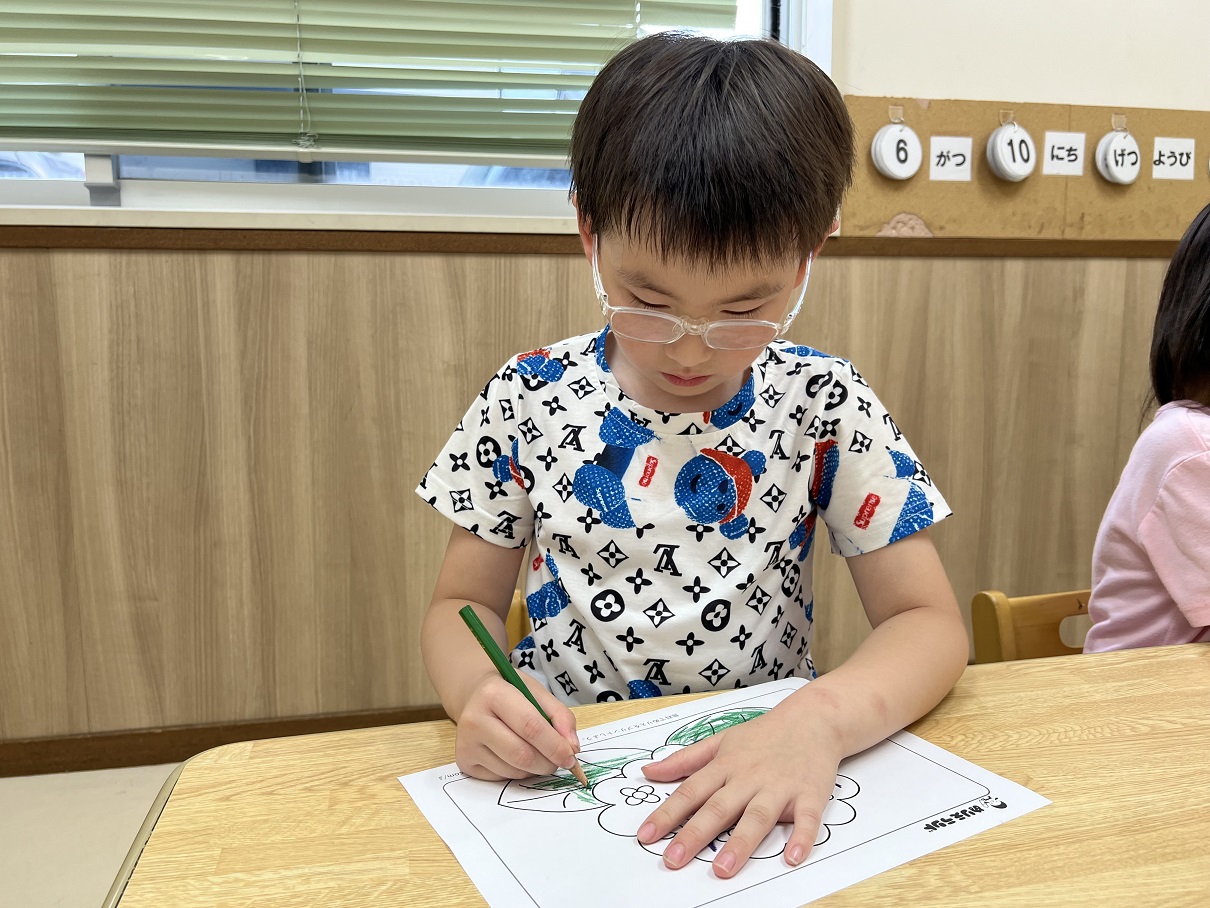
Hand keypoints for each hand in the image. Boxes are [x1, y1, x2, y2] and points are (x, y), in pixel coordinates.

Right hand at [454, 672, 581, 780]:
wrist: (475, 694)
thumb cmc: (511, 693)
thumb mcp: (537, 692)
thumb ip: (560, 716)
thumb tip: (572, 748)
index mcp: (494, 694)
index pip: (530, 726)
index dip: (555, 745)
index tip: (571, 757)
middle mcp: (474, 719)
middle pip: (521, 754)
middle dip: (548, 763)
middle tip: (560, 761)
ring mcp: (466, 742)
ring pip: (513, 770)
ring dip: (535, 769)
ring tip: (537, 753)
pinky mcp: (464, 761)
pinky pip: (501, 777)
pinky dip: (518, 772)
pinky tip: (516, 755)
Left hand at [636, 702, 843, 877]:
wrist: (812, 719)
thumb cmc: (764, 735)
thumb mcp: (721, 740)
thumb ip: (685, 759)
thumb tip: (648, 772)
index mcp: (725, 766)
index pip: (690, 792)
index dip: (666, 814)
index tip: (646, 836)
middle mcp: (749, 778)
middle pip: (718, 808)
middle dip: (694, 834)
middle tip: (673, 859)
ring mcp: (780, 787)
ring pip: (757, 817)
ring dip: (740, 843)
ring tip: (722, 869)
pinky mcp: (810, 795)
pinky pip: (806, 819)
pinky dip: (801, 838)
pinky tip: (792, 858)